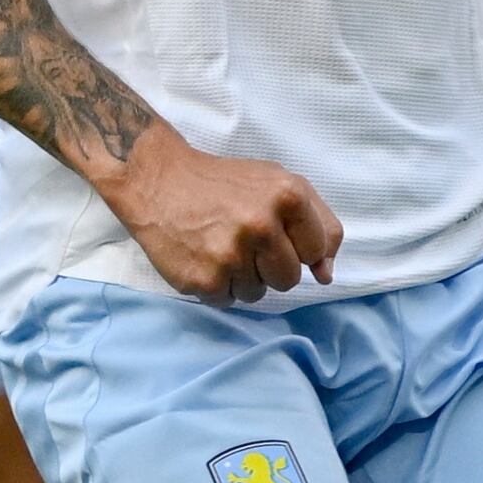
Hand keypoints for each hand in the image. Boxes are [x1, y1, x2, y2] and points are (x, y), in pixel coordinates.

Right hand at [102, 127, 345, 306]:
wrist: (157, 181)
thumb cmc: (223, 183)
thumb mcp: (277, 183)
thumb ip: (317, 222)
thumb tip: (326, 275)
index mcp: (287, 196)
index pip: (318, 250)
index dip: (297, 245)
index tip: (272, 232)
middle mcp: (261, 226)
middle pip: (290, 279)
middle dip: (270, 266)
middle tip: (243, 242)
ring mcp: (231, 256)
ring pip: (259, 294)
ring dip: (242, 277)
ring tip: (219, 247)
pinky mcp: (204, 280)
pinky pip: (229, 301)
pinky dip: (218, 286)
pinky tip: (203, 258)